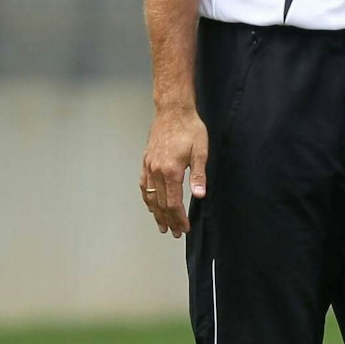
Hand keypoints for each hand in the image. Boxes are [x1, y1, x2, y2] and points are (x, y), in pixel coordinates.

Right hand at [140, 106, 208, 237]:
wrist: (172, 110)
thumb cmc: (189, 128)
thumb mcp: (200, 151)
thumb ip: (199, 175)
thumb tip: (199, 196)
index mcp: (171, 171)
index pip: (174, 203)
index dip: (179, 218)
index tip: (184, 228)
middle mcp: (157, 171)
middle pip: (161, 203)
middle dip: (169, 220)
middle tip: (174, 233)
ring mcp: (149, 166)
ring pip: (150, 196)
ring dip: (156, 213)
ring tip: (161, 225)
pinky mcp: (146, 161)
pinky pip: (144, 185)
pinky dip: (147, 198)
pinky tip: (150, 205)